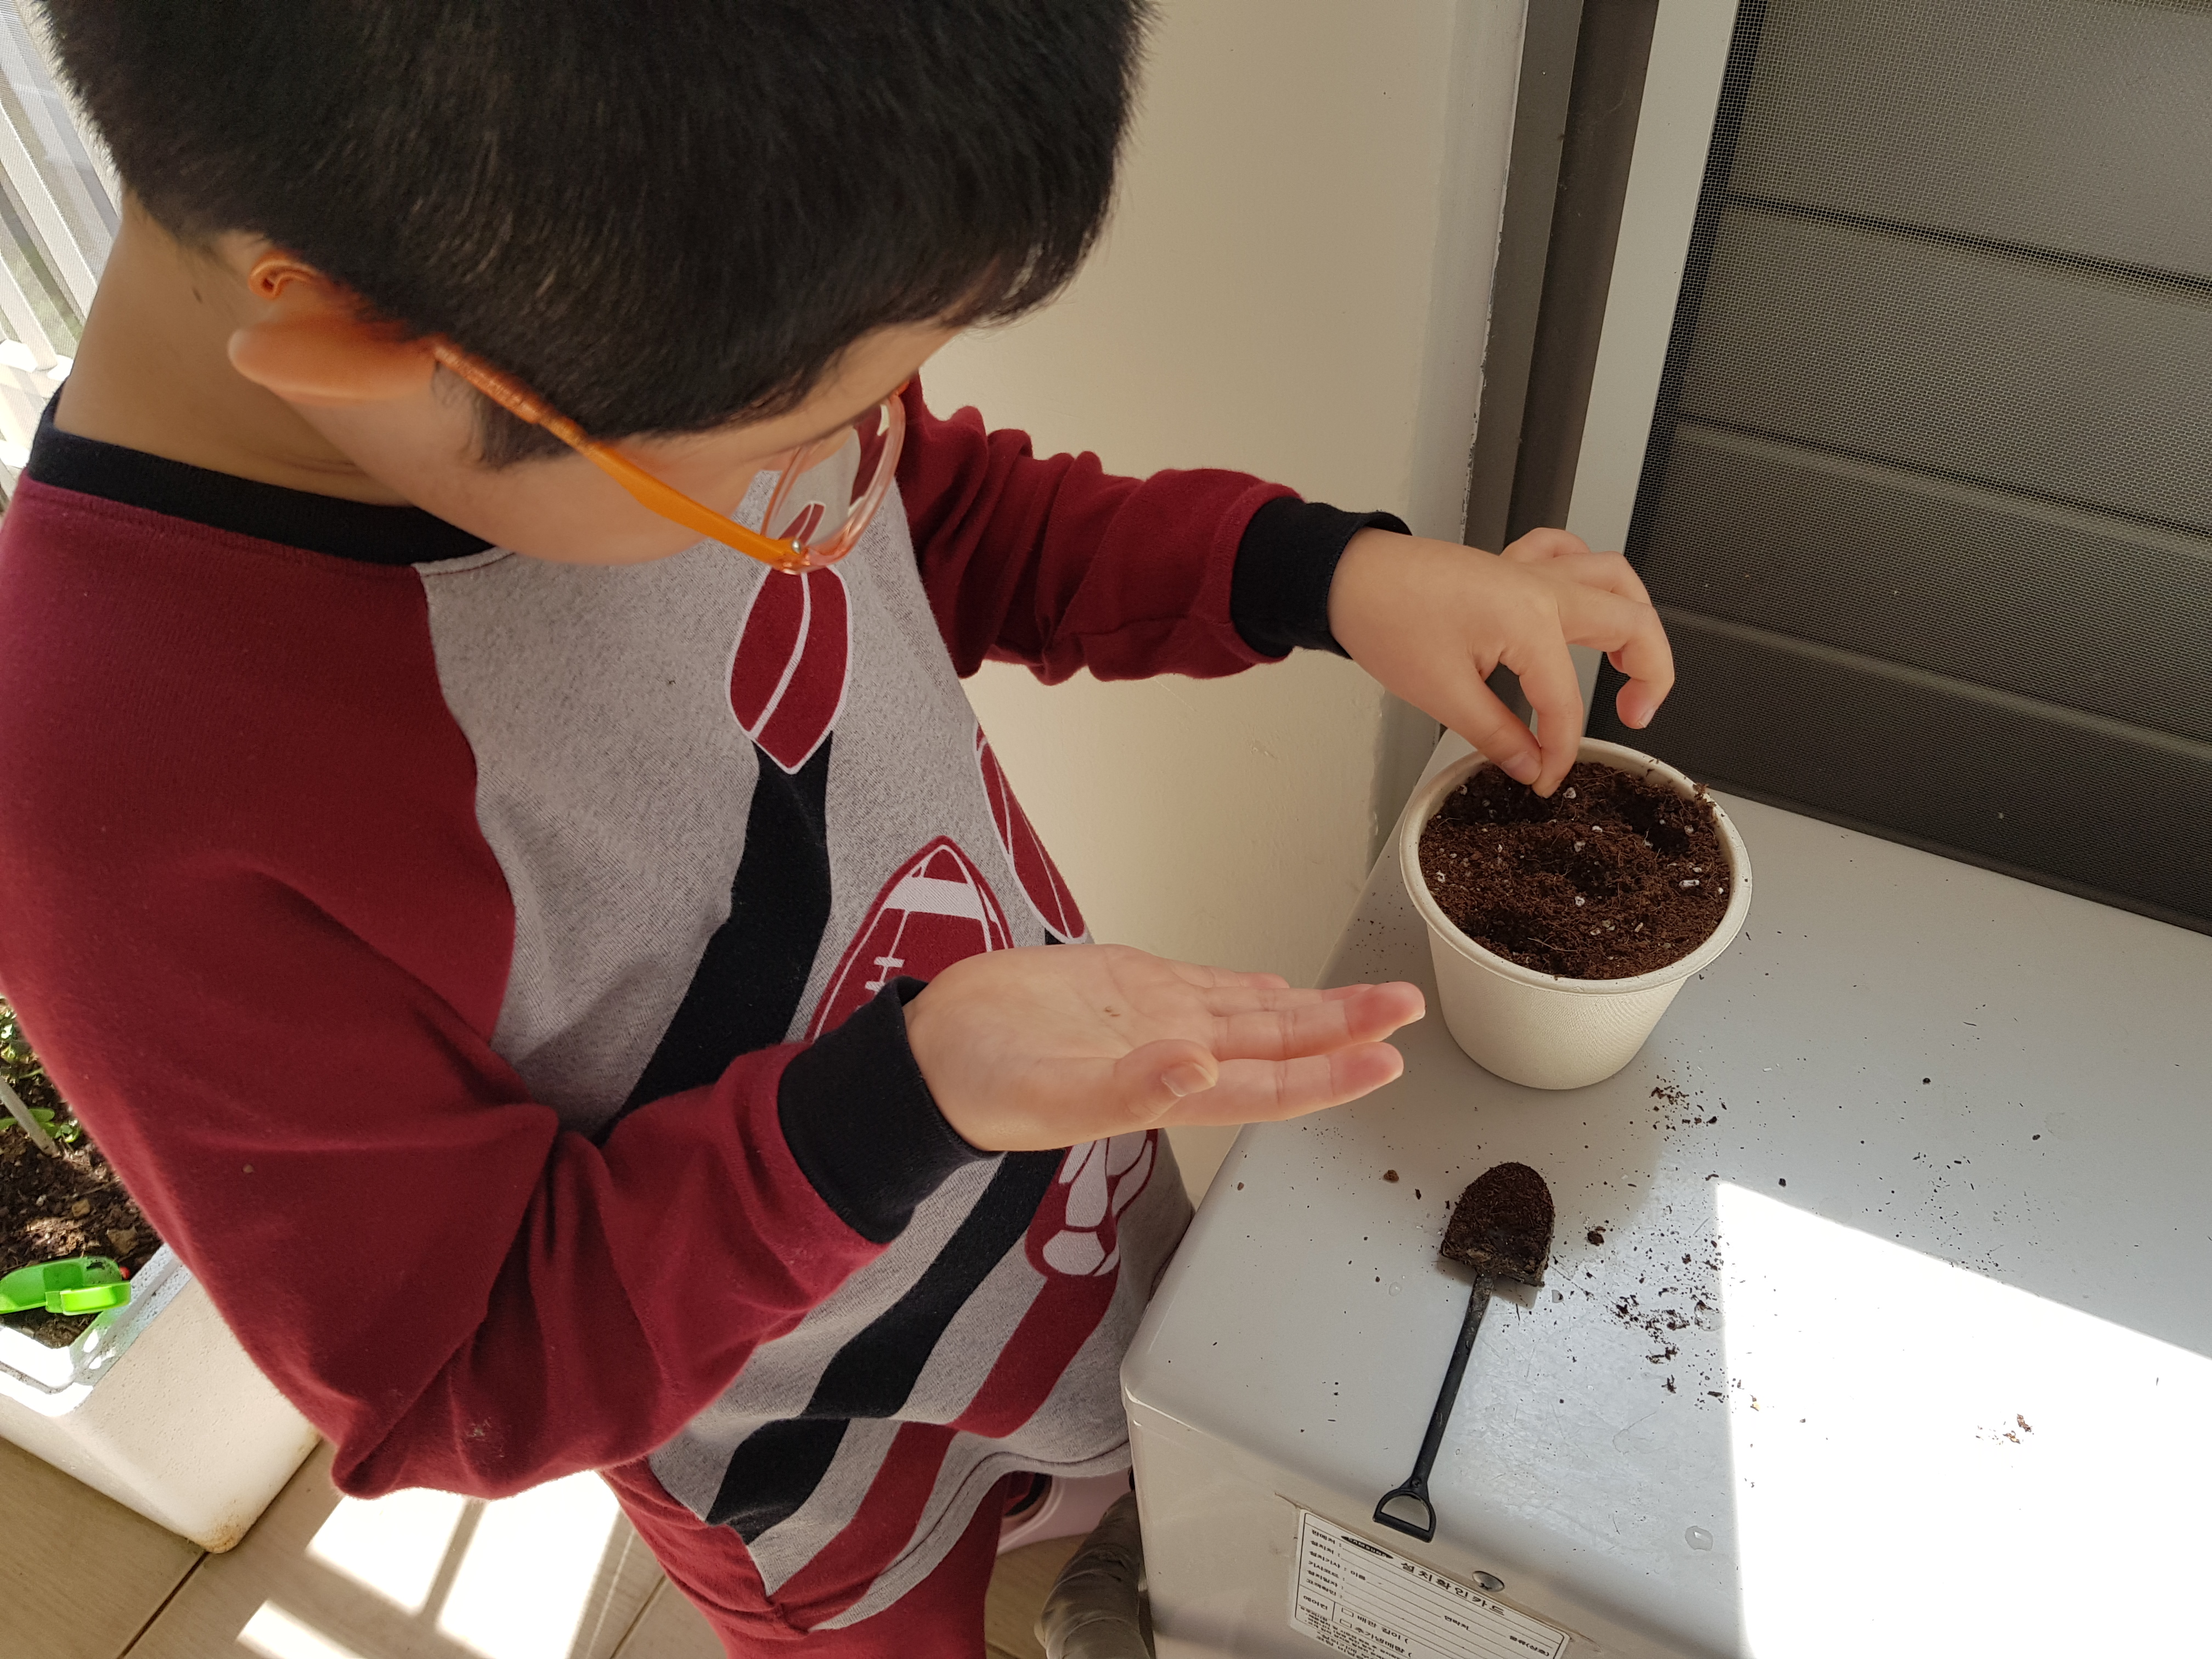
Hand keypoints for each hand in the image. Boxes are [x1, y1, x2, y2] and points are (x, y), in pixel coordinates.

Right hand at [902, 944, 1423, 1151]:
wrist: (923, 1052)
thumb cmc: (974, 1082)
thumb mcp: (1046, 1092)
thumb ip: (1127, 1089)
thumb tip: (1200, 1068)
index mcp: (1164, 1088)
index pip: (1270, 1086)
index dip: (1331, 1076)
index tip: (1388, 1058)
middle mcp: (1173, 1055)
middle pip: (1279, 1045)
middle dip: (1348, 1028)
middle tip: (1408, 1007)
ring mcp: (1152, 1020)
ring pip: (1254, 1015)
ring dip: (1316, 1010)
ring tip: (1373, 999)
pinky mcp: (1125, 988)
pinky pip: (1207, 990)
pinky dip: (1251, 989)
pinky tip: (1281, 989)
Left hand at [1327, 526, 1673, 795]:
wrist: (1348, 579)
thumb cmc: (1385, 619)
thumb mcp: (1442, 695)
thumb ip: (1496, 735)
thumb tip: (1528, 765)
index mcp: (1528, 620)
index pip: (1566, 703)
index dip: (1560, 751)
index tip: (1545, 779)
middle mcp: (1542, 588)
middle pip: (1632, 623)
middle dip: (1651, 675)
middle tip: (1635, 717)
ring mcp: (1530, 571)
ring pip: (1616, 578)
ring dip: (1638, 619)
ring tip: (1634, 665)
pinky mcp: (1511, 564)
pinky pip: (1570, 555)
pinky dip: (1590, 576)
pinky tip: (1587, 603)